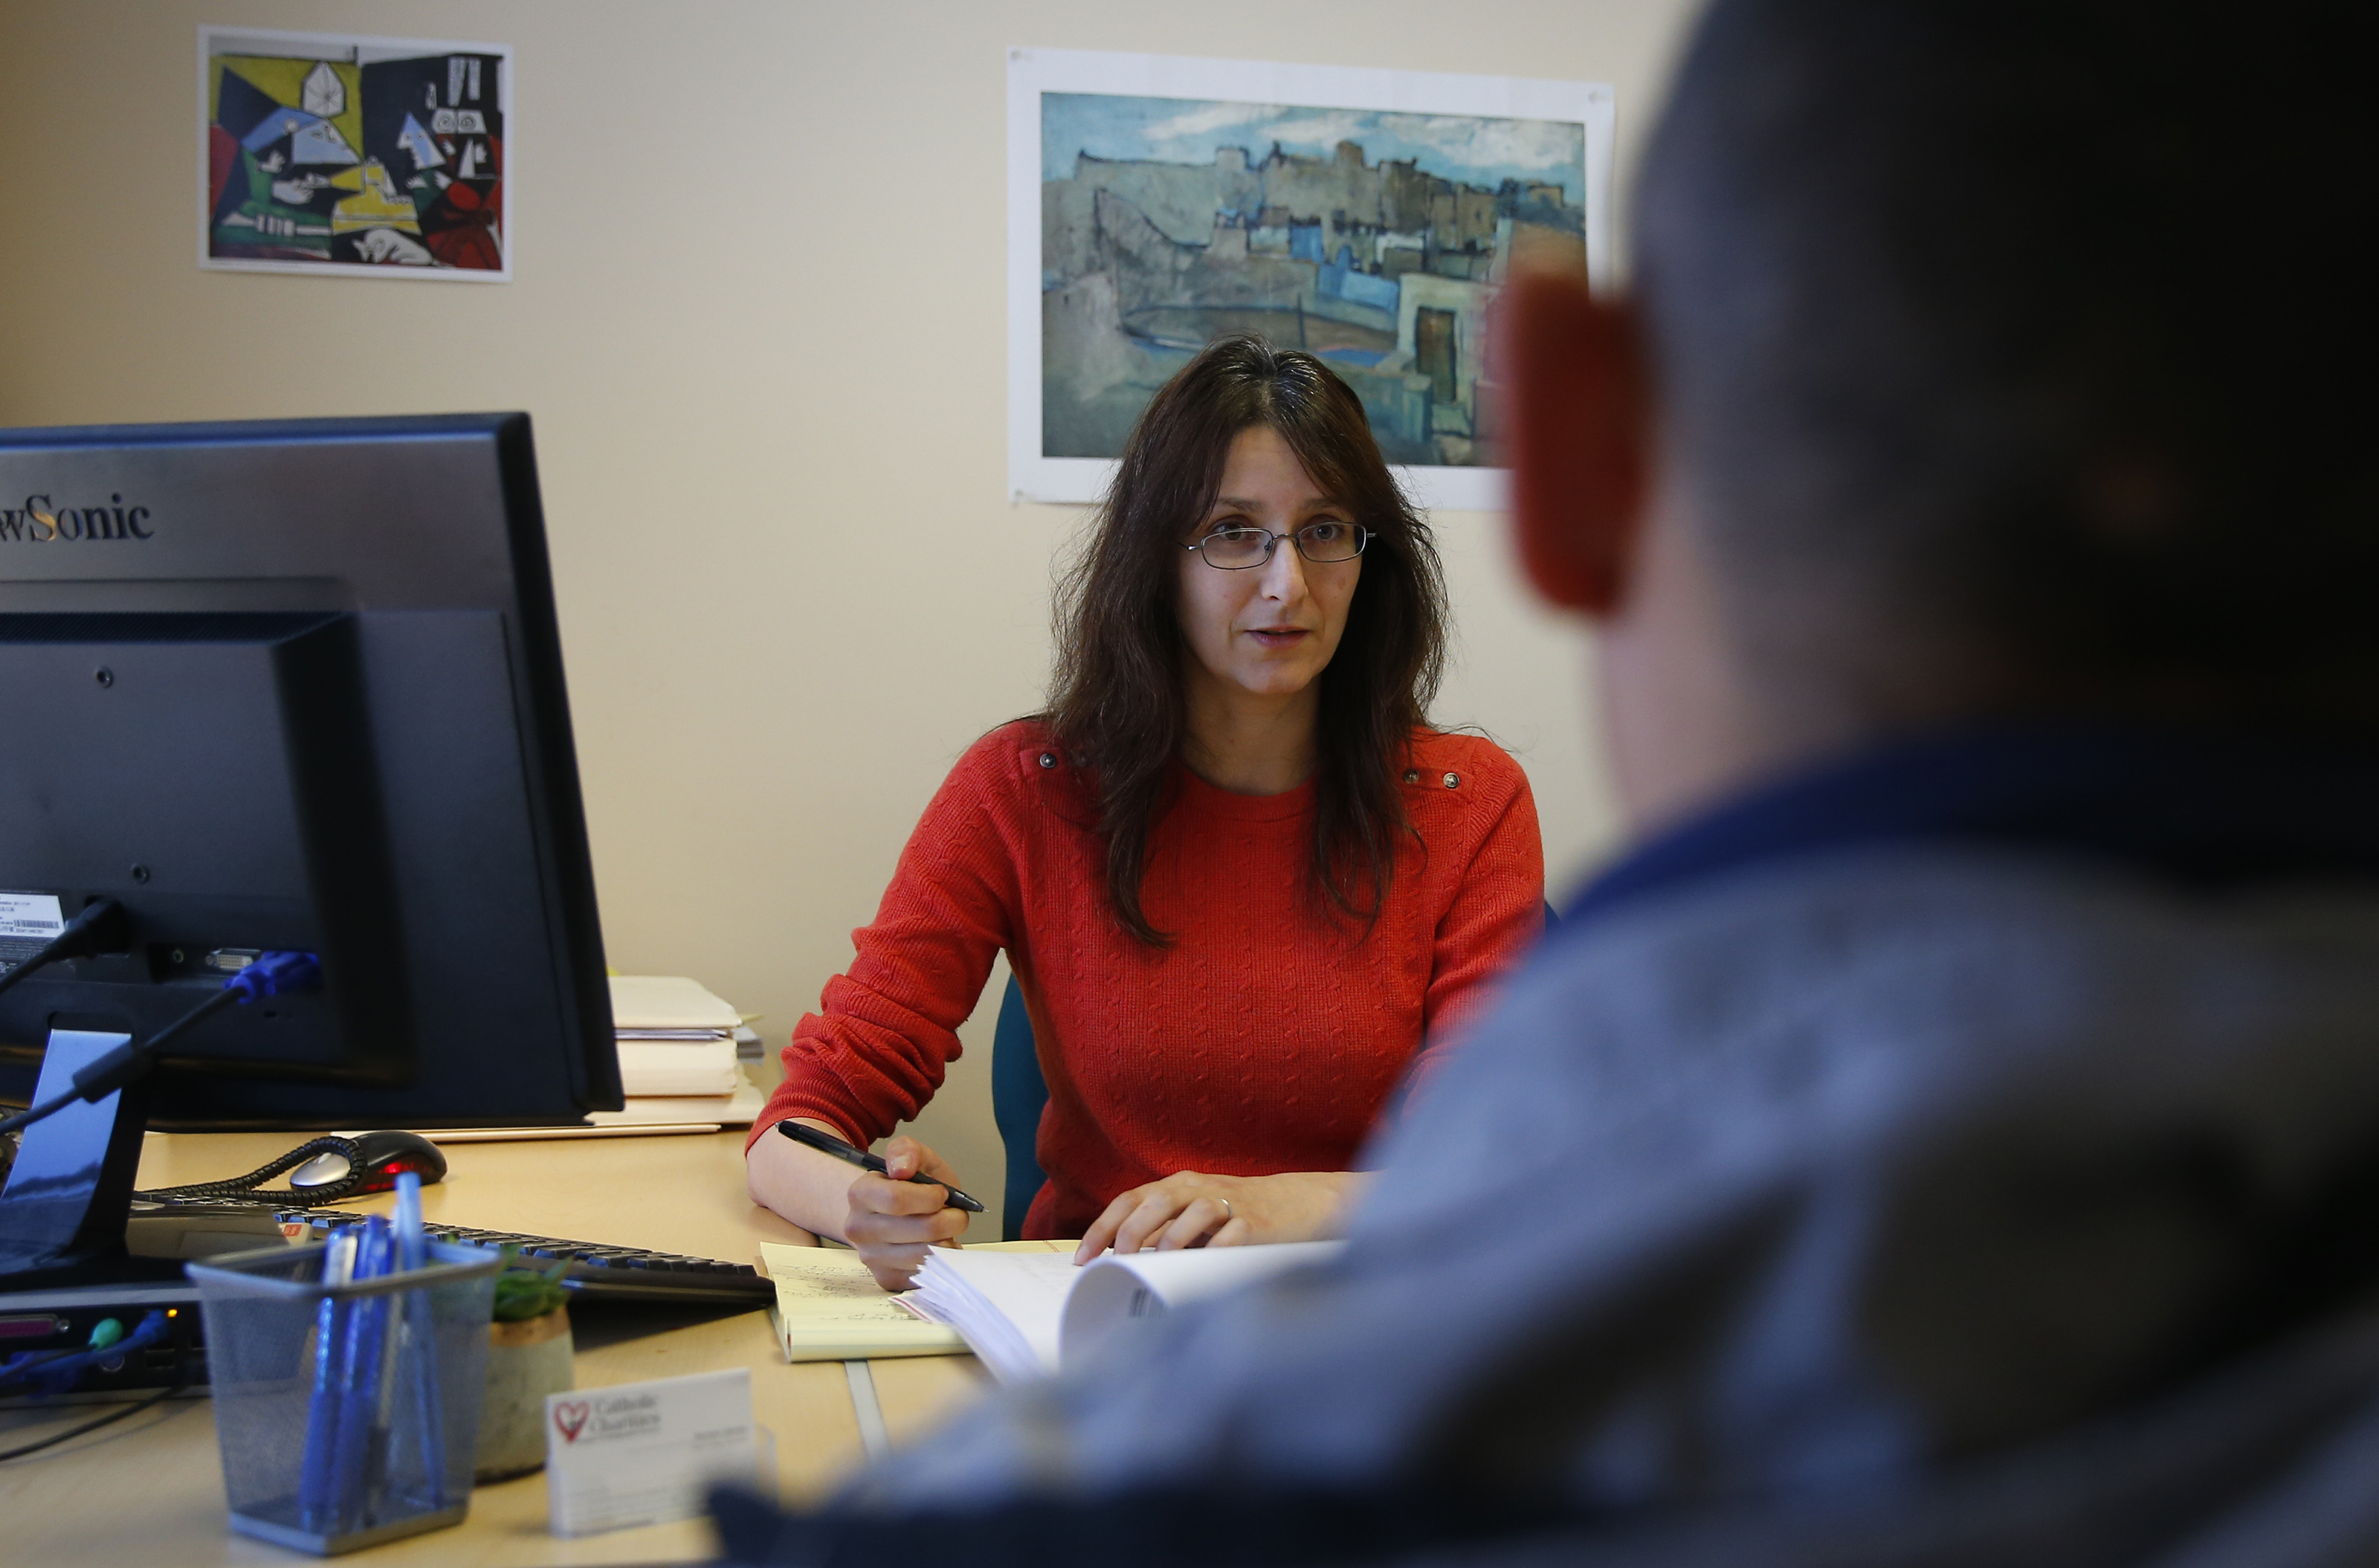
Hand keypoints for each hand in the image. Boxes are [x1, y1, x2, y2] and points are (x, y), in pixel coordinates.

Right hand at [843, 1134, 969, 1289]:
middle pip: (921, 1229)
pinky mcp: (886, 1278)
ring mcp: (870, 1257)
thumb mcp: (914, 1158)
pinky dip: (941, 1260)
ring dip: (948, 1240)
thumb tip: (901, 1168)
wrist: (894, 1213)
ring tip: (947, 1229)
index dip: (930, 1197)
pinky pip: (924, 1274)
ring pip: (926, 1255)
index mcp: (860, 1193)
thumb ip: (907, 1151)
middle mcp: (858, 1228)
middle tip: (955, 1213)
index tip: (941, 1193)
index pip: (897, 1199)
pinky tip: (937, 1246)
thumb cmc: (909, 1186)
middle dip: (951, 1219)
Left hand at [1074, 1170, 1363, 1263]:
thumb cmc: (1234, 1216)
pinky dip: (1218, 1247)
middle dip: (1131, 1232)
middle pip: (1156, 1202)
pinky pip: (1234, 1232)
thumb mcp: (1192, 1218)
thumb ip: (1161, 1233)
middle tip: (1118, 1261)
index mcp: (1175, 1186)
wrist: (1296, 1204)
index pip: (1129, 1200)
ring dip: (1172, 1238)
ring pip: (1194, 1211)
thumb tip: (1118, 1265)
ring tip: (1159, 1263)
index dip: (1103, 1228)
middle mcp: (1197, 1188)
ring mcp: (1228, 1202)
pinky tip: (1206, 1264)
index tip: (1083, 1259)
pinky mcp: (1256, 1221)